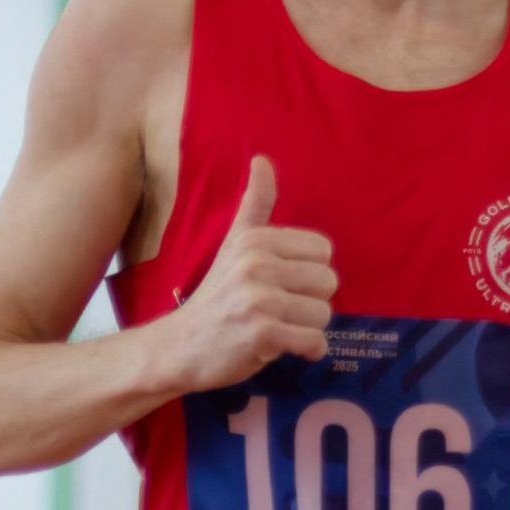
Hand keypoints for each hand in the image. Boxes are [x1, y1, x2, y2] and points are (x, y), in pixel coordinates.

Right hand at [164, 155, 335, 389]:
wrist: (180, 345)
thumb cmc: (217, 295)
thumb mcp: (234, 243)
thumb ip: (255, 204)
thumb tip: (261, 159)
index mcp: (256, 239)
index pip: (323, 250)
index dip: (309, 273)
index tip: (283, 284)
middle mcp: (257, 263)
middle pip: (328, 282)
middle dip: (312, 302)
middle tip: (282, 311)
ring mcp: (259, 299)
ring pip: (324, 313)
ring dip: (308, 329)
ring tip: (280, 329)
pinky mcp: (262, 333)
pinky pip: (314, 341)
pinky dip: (308, 350)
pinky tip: (286, 349)